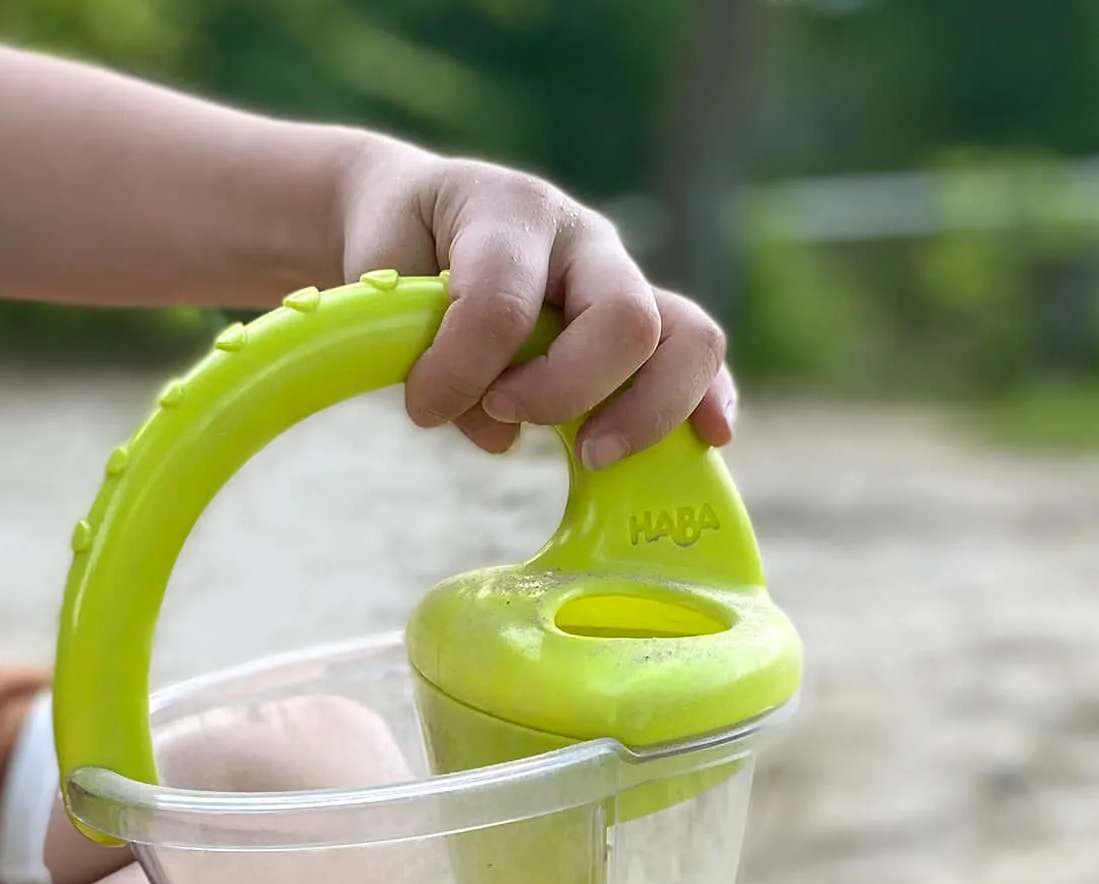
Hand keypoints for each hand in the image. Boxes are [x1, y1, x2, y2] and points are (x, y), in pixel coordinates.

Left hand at [337, 139, 737, 463]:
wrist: (415, 215)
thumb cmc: (401, 251)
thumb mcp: (391, 292)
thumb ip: (432, 357)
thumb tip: (504, 435)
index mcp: (512, 214)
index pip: (503, 303)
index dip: (461, 370)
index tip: (421, 406)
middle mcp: (583, 241)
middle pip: (624, 319)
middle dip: (566, 391)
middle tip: (508, 417)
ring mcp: (622, 278)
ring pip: (685, 335)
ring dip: (646, 410)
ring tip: (593, 454)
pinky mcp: (641, 322)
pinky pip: (696, 356)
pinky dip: (705, 400)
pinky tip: (708, 440)